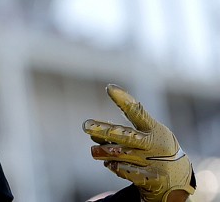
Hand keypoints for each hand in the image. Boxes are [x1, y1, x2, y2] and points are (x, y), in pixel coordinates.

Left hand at [83, 84, 195, 201]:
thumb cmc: (155, 147)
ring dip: (105, 152)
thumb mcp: (147, 134)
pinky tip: (109, 164)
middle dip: (105, 131)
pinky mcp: (152, 178)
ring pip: (121, 154)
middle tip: (86, 126)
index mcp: (153, 128)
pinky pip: (127, 172)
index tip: (109, 87)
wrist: (179, 176)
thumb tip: (93, 135)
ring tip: (94, 151)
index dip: (124, 100)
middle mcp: (153, 143)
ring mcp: (153, 161)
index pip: (138, 111)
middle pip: (126, 136)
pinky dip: (115, 167)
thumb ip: (122, 133)